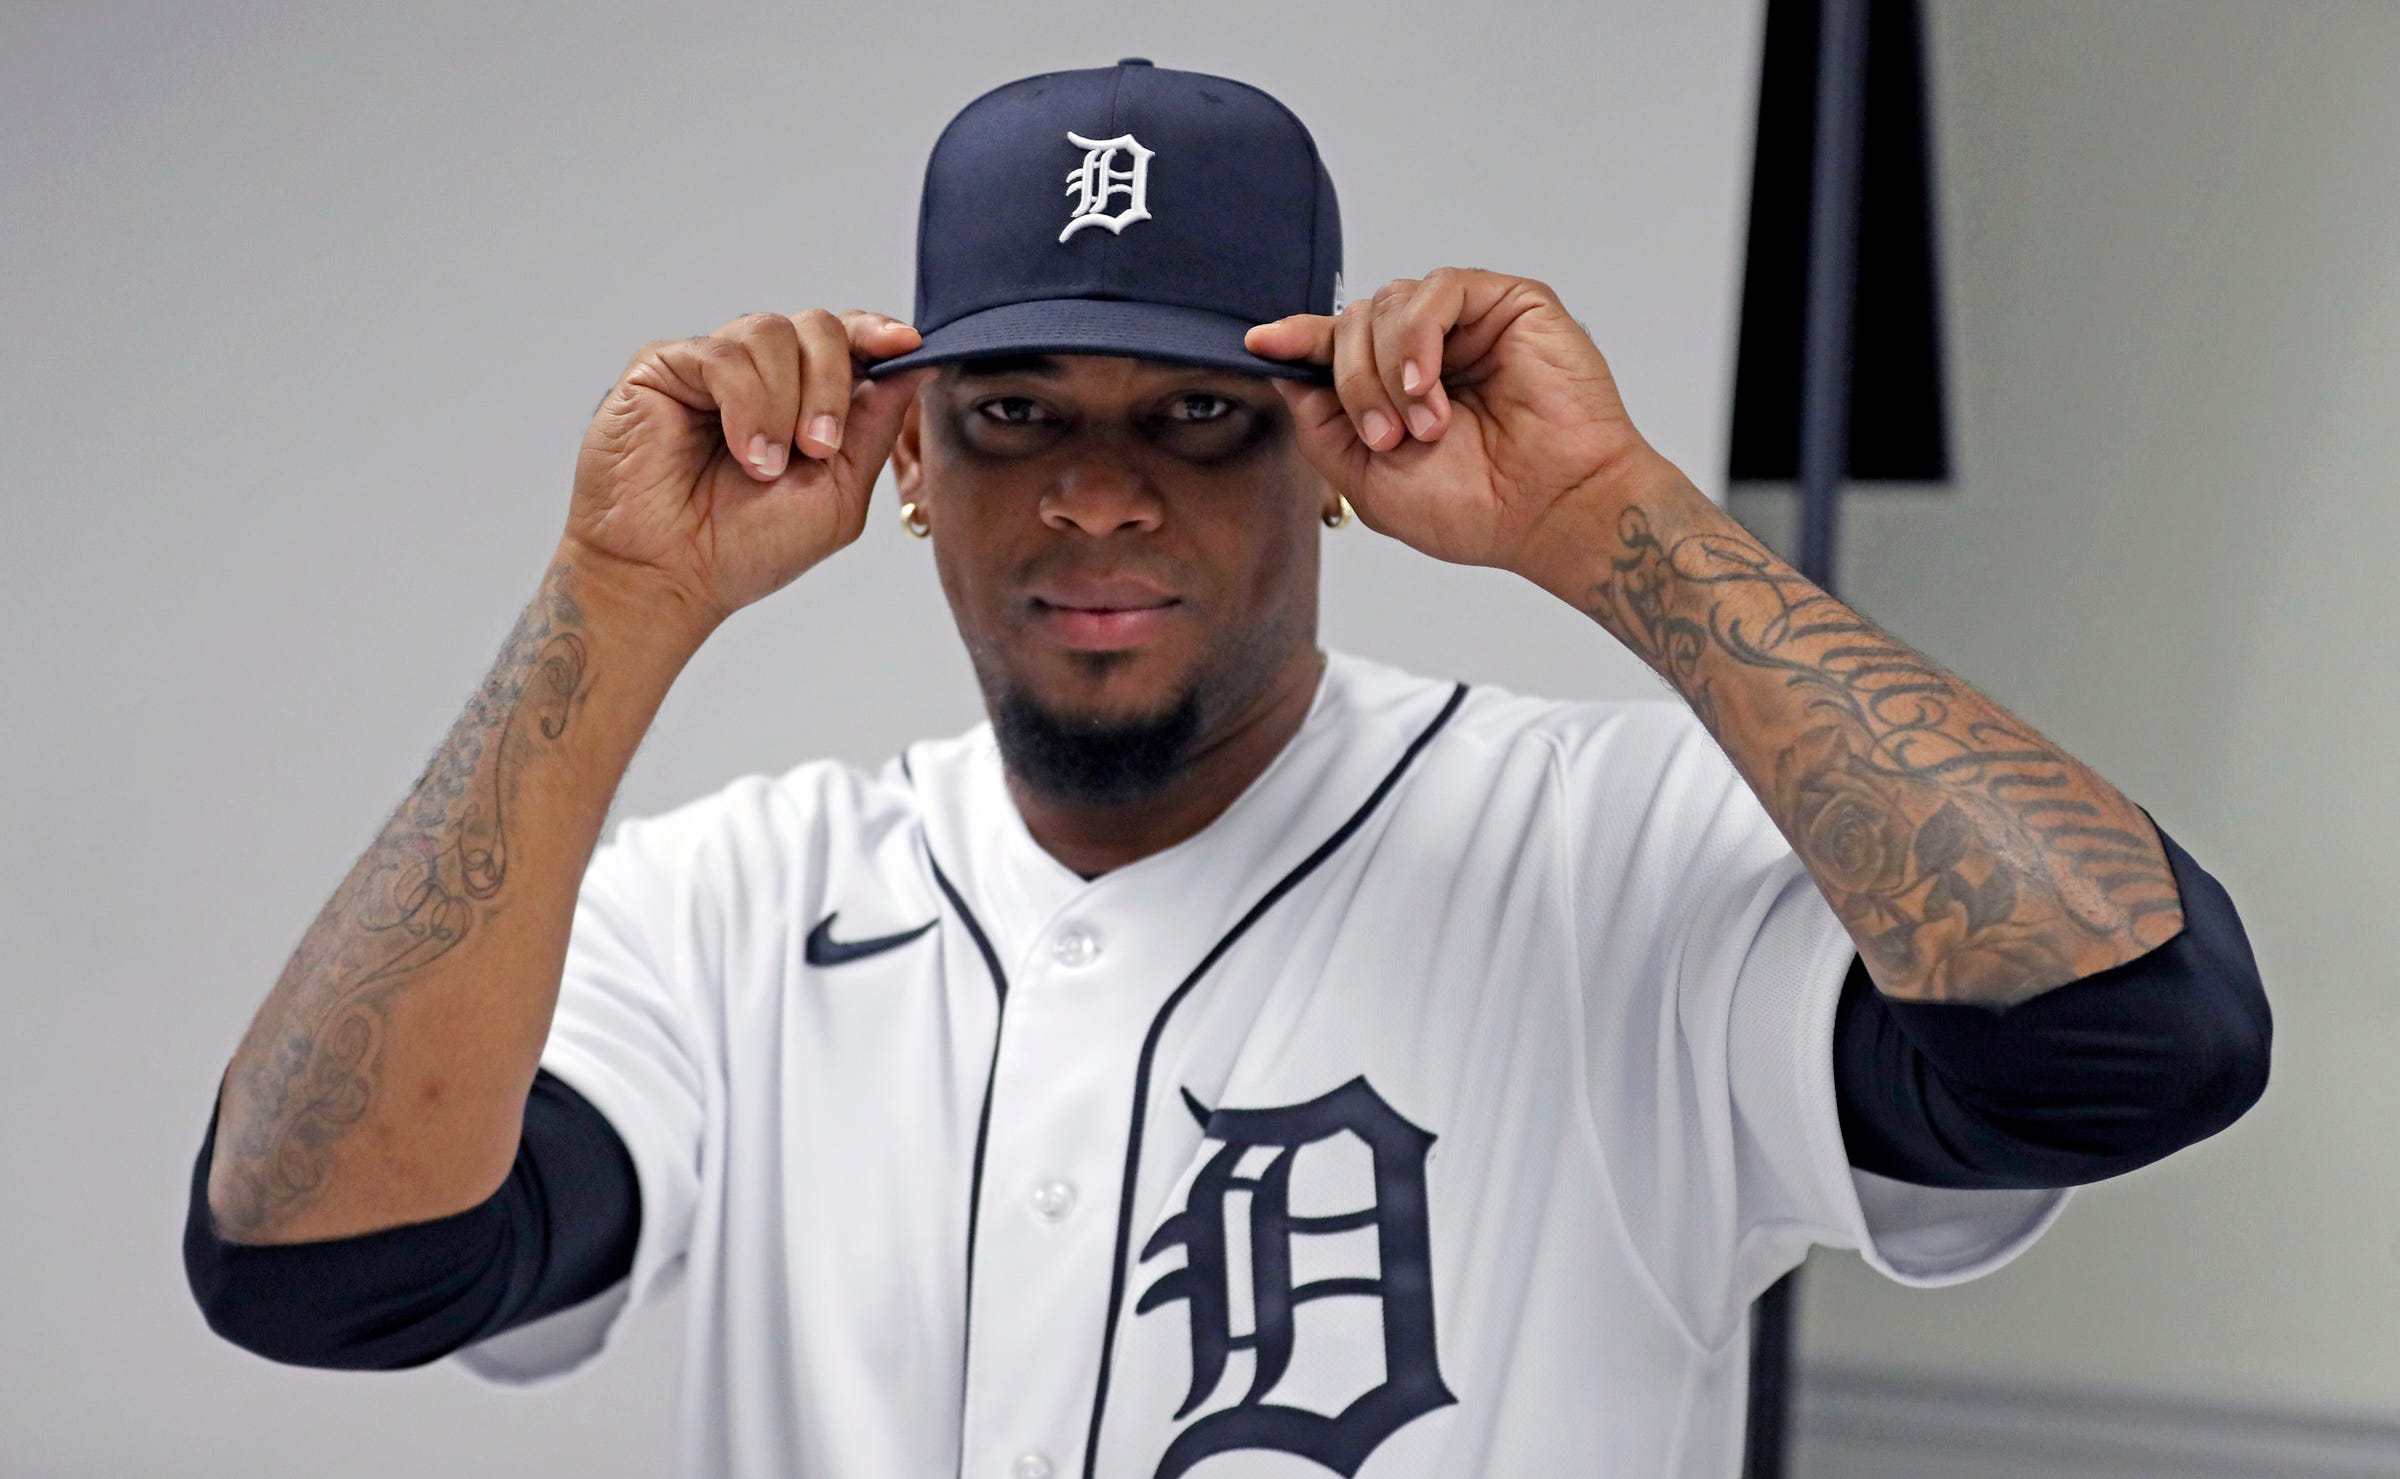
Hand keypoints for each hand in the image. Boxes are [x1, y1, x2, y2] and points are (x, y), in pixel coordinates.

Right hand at [564, 309, 933, 632]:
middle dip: (831, 382)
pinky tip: (744, 453)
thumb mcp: (838, 492)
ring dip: (784, 402)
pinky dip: (745, 404)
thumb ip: (876, 427)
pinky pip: (723, 354)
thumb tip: (917, 363)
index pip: (846, 340)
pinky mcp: (664, 367)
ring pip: (771, 332)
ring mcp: (711, 367)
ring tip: (767, 465)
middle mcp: (761, 376)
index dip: (876, 331)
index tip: (905, 342)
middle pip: (817, 326)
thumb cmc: (746, 548)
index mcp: (804, 399)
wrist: (672, 577)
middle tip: (820, 446)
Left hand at [1244, 268, 1667, 579]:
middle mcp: (1430, 350)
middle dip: (1352, 383)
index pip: (1335, 346)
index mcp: (1396, 388)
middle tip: (1385, 438)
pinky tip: (1428, 387)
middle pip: (1352, 323)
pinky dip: (1418, 338)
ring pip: (1386, 305)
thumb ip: (1320, 424)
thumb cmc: (1477, 508)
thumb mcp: (1368, 480)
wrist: (1551, 512)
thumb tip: (1284, 368)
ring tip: (1423, 426)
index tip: (1260, 342)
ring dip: (1387, 371)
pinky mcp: (1507, 303)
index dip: (1297, 340)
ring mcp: (1468, 324)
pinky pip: (1437, 289)